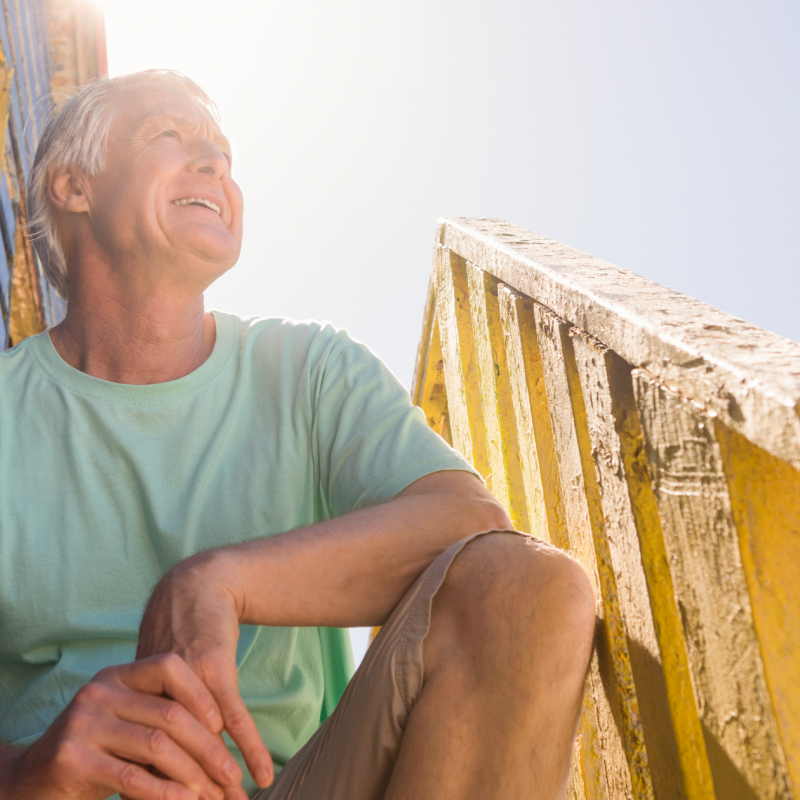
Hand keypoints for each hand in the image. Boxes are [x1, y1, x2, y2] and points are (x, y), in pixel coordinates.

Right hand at [1, 655, 241, 799]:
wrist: (30, 783)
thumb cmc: (94, 754)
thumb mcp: (126, 726)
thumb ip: (161, 720)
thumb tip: (222, 734)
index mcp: (116, 676)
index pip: (169, 668)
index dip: (201, 694)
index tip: (224, 725)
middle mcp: (99, 692)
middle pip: (170, 714)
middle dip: (207, 747)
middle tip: (231, 775)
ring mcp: (83, 723)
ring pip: (156, 746)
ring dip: (192, 774)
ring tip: (214, 794)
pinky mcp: (72, 758)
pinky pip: (131, 776)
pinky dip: (165, 791)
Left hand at [136, 552, 273, 795]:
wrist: (196, 588)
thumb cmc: (176, 634)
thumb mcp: (155, 672)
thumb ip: (152, 710)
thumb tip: (151, 753)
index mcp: (139, 704)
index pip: (147, 761)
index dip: (163, 795)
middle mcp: (158, 699)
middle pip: (177, 761)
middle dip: (197, 796)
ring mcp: (188, 687)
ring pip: (207, 745)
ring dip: (225, 779)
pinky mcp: (217, 674)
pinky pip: (236, 719)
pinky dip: (250, 748)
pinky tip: (262, 774)